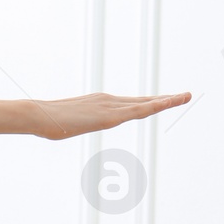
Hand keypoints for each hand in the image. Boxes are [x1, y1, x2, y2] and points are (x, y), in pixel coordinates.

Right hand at [29, 91, 191, 139]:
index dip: (150, 101)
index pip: (131, 103)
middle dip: (165, 99)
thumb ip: (72, 124)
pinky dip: (155, 105)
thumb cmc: (46, 122)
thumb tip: (62, 128)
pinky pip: (137, 110)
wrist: (37, 115)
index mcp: (100, 103)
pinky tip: (168, 103)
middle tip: (185, 95)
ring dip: (167, 100)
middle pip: (143, 100)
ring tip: (185, 96)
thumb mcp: (66, 125)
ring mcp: (109, 106)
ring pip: (145, 103)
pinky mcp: (108, 116)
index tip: (165, 100)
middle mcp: (108, 100)